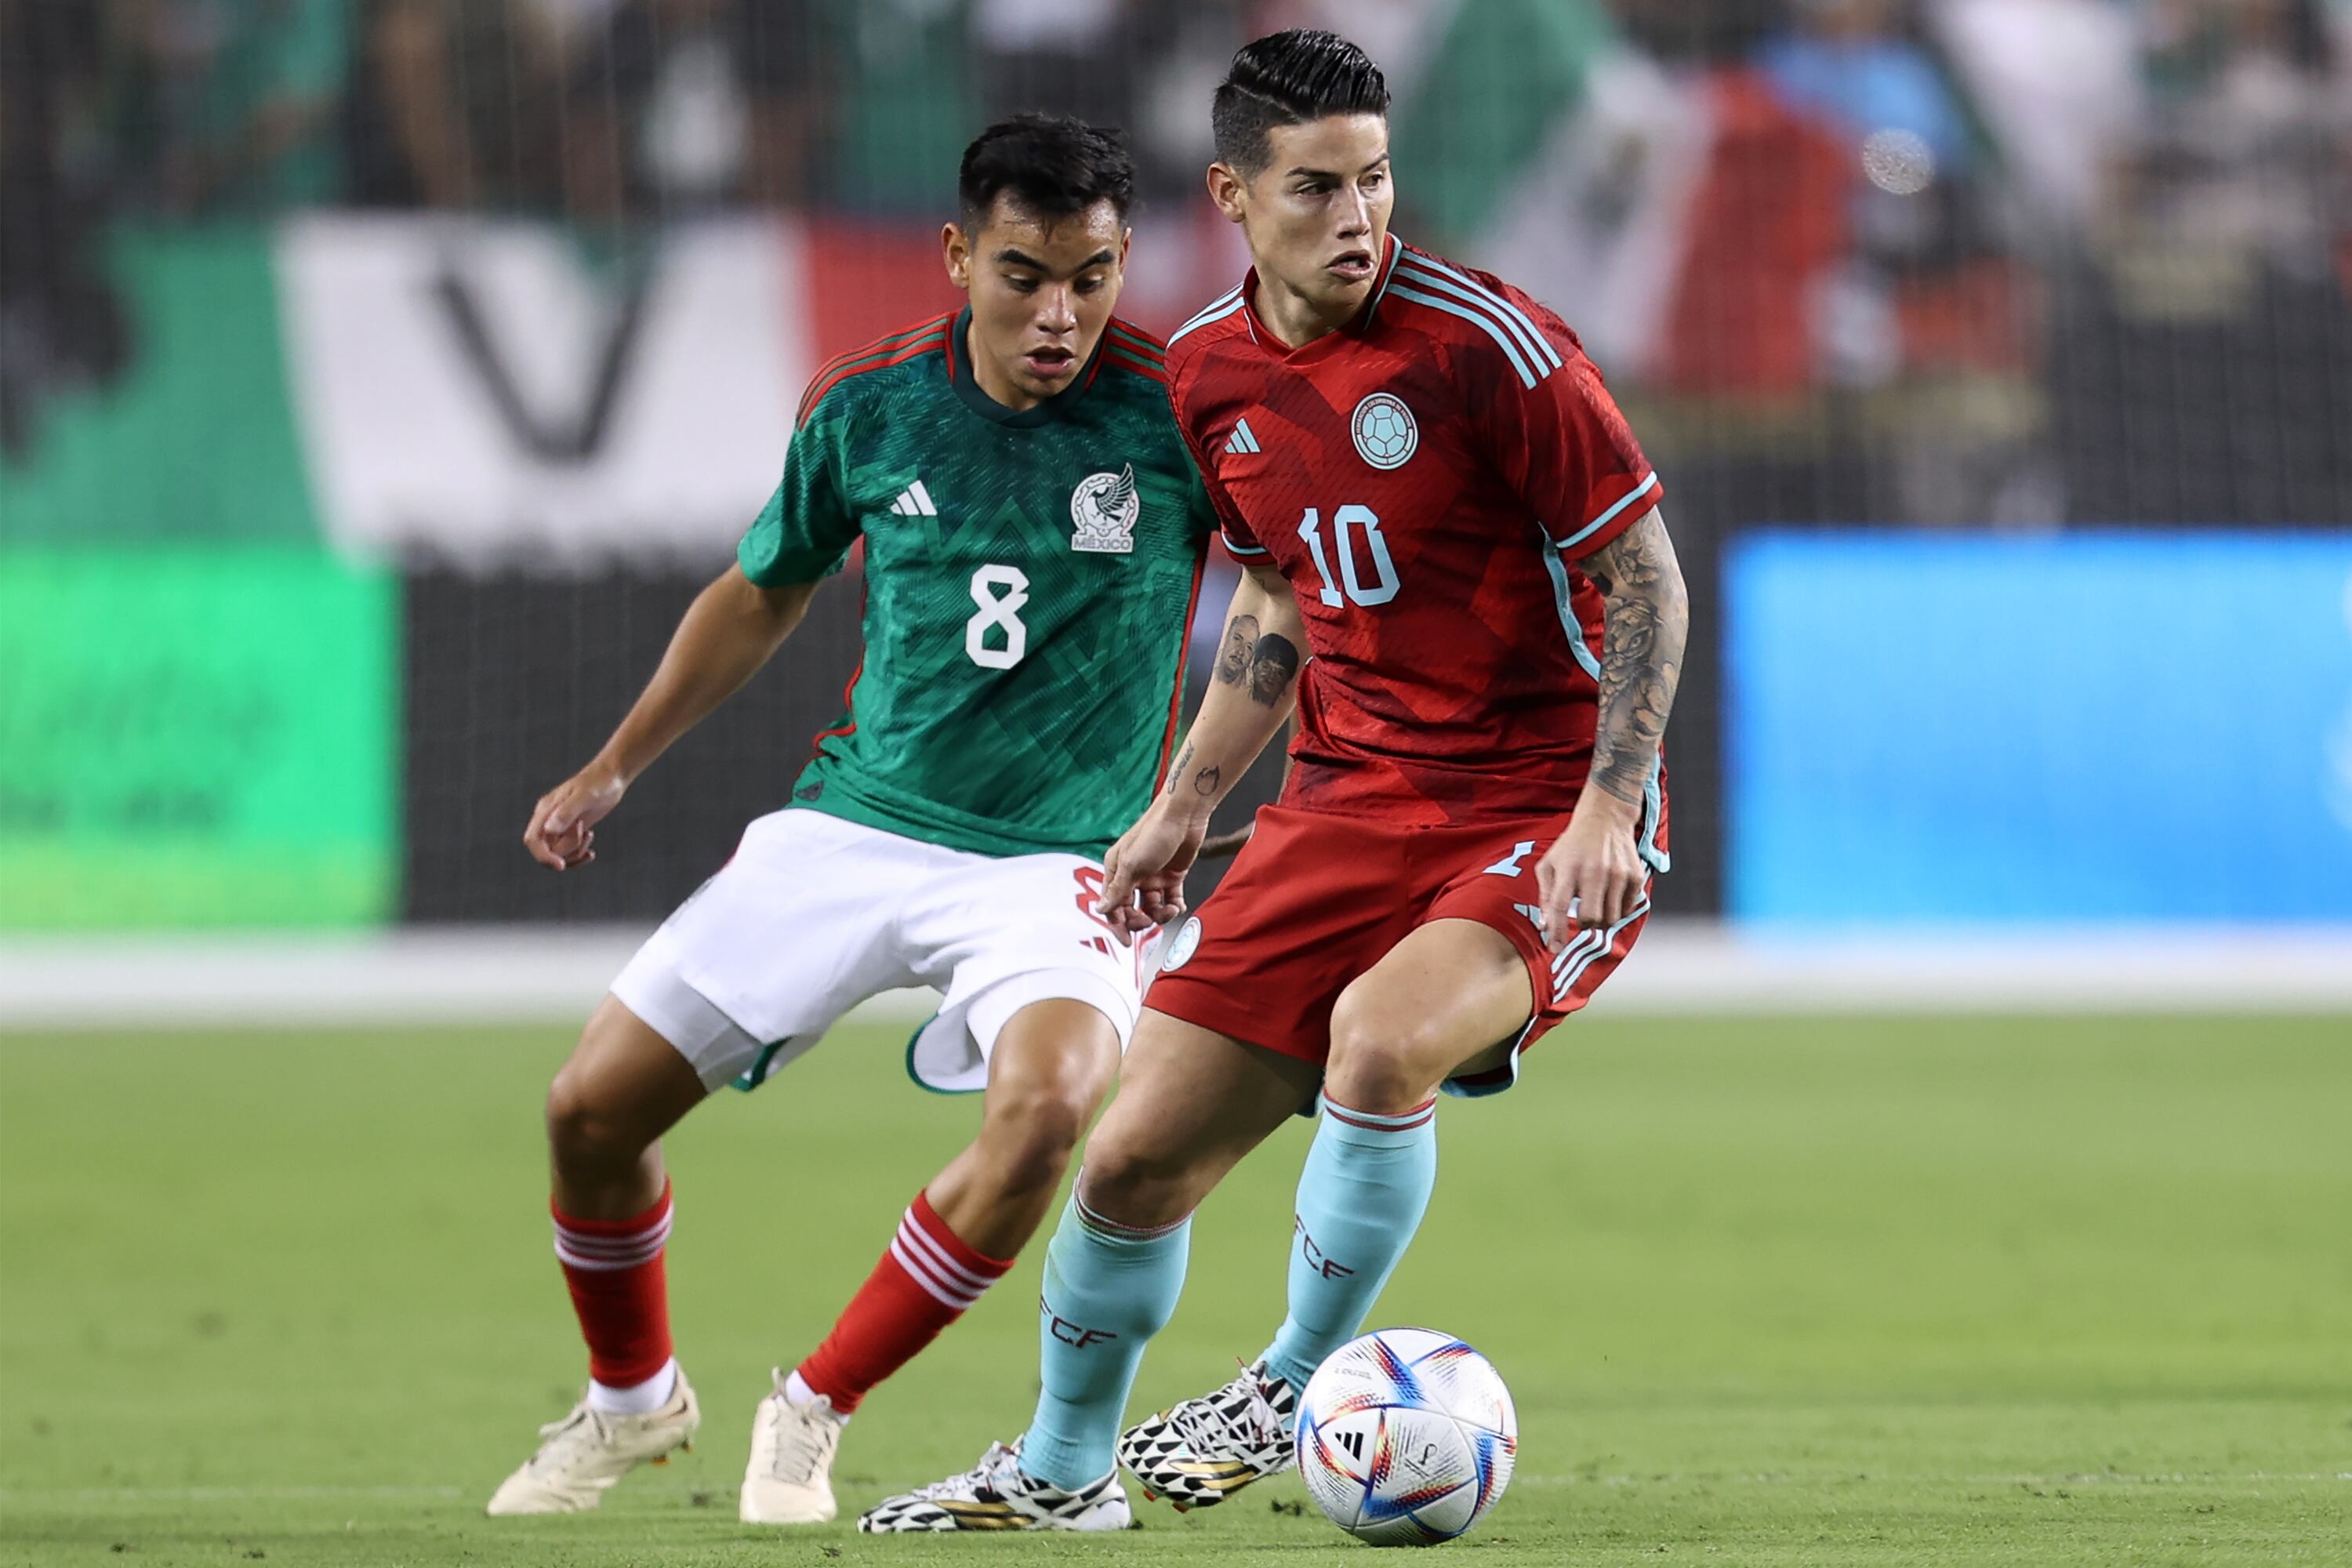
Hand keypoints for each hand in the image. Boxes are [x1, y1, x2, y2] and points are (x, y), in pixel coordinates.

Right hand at [524, 762, 627, 870]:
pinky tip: (591, 845)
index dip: (542, 856)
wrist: (611, 777)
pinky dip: (579, 854)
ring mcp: (559, 826)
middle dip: (566, 853)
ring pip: (557, 853)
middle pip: (545, 850)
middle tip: (585, 838)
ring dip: (575, 852)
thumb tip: (549, 830)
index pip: (532, 840)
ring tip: (589, 835)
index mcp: (546, 810)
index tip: (561, 865)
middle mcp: (548, 820)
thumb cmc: (598, 782)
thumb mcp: (585, 796)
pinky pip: (568, 852)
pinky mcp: (570, 830)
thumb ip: (566, 812)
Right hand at [1095, 801, 1207, 943]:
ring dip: (1160, 914)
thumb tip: (1100, 910)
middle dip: (1140, 920)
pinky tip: (1178, 905)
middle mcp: (1132, 876)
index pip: (1112, 905)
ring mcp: (1153, 877)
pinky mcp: (1172, 876)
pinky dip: (1174, 907)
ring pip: (1152, 907)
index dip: (1117, 925)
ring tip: (1170, 909)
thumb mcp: (1132, 864)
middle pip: (1131, 910)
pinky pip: (1170, 900)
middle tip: (1149, 921)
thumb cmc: (1154, 833)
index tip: (1125, 942)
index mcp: (1116, 871)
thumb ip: (1117, 890)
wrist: (1184, 815)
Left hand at [1535, 794, 1644, 947]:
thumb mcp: (1549, 864)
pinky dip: (1618, 909)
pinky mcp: (1635, 876)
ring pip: (1611, 918)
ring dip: (1602, 919)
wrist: (1605, 820)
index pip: (1560, 906)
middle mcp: (1595, 871)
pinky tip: (1611, 894)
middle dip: (1584, 925)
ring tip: (1597, 902)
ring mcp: (1618, 874)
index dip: (1557, 931)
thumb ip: (1545, 895)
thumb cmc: (1572, 846)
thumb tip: (1545, 926)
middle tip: (1582, 917)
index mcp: (1569, 869)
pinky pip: (1627, 909)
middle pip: (1590, 918)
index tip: (1555, 949)